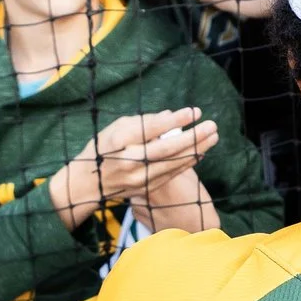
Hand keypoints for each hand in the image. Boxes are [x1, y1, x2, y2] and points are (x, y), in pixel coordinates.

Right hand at [48, 108, 217, 227]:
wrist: (87, 184)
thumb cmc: (102, 148)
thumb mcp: (116, 128)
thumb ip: (143, 122)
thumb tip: (171, 116)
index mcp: (118, 142)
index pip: (151, 129)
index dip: (175, 121)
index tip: (194, 112)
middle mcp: (128, 162)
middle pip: (167, 149)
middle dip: (193, 137)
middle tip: (212, 125)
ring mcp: (138, 178)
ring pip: (173, 163)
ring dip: (196, 149)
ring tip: (213, 136)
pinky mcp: (145, 189)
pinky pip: (171, 174)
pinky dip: (187, 162)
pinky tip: (200, 152)